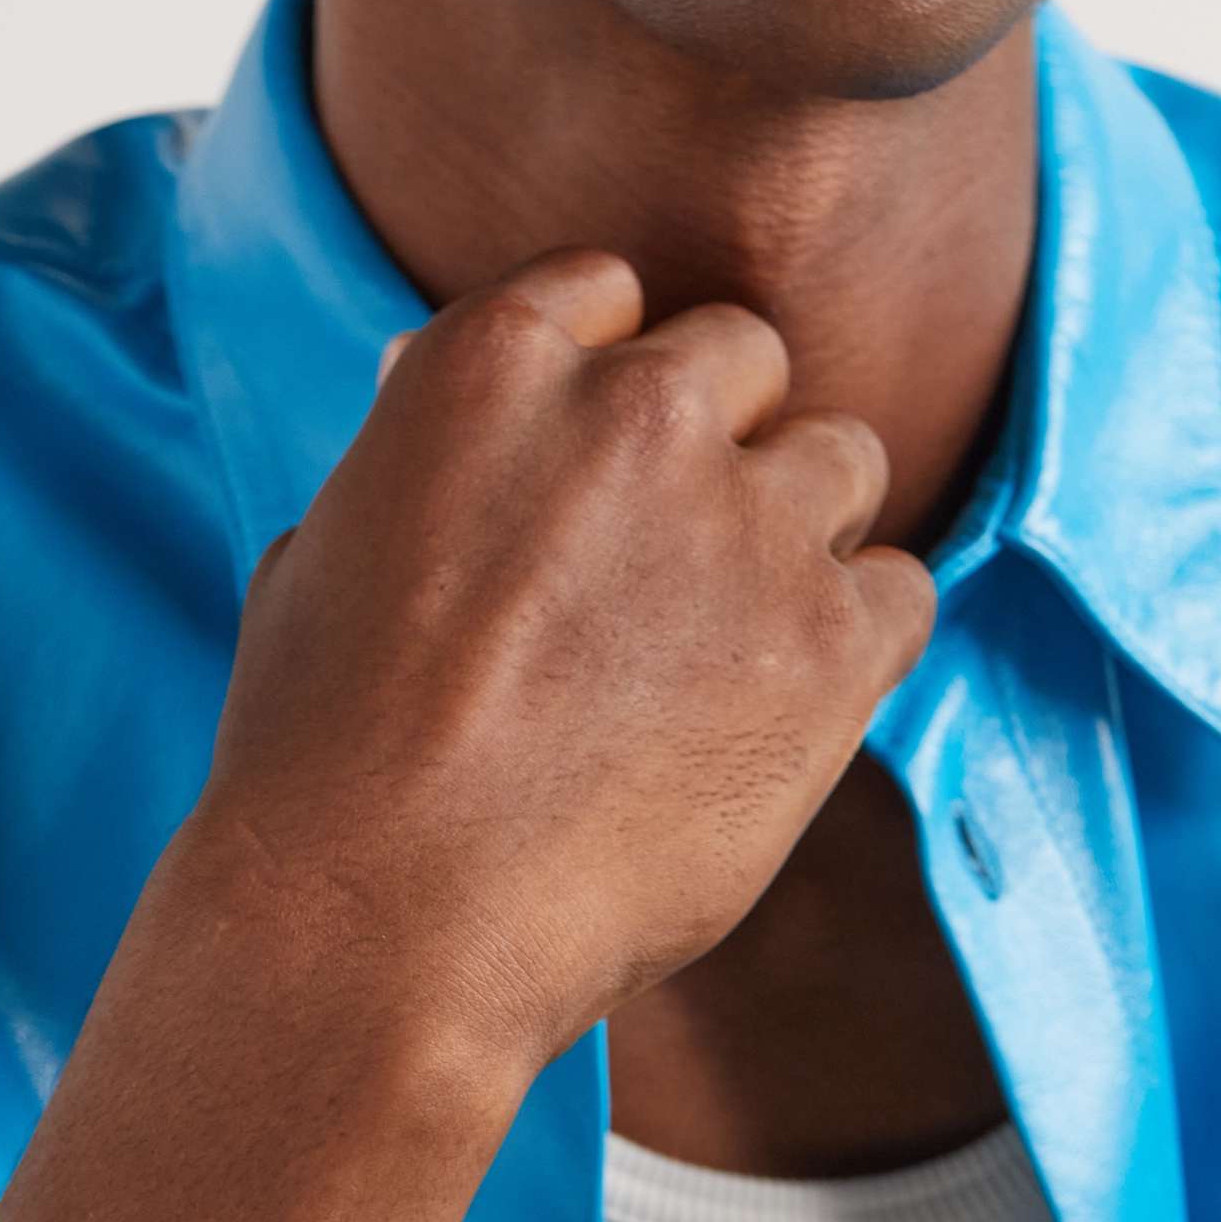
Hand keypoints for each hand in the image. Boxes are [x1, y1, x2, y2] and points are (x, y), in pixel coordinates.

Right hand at [184, 246, 935, 1084]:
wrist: (379, 929)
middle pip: (742, 358)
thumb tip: (429, 395)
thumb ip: (413, 459)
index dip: (604, 381)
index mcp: (493, 362)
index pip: (612, 292)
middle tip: (656, 572)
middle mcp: (637, 409)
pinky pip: (901, 593)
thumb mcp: (319, 558)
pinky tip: (768, 717)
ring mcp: (747, 523)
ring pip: (842, 461)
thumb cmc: (319, 767)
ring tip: (717, 652)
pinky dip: (852, 645)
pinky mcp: (830, 644)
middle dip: (710, 445)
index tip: (589, 469)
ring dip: (794, 534)